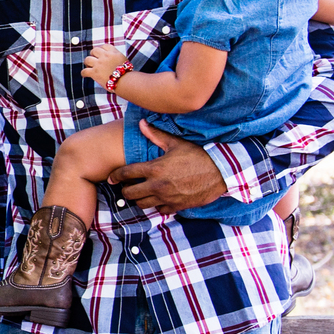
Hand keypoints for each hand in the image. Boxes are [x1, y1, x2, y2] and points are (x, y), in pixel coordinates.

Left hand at [82, 44, 129, 84]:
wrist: (125, 81)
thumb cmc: (126, 73)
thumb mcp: (123, 60)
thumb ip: (116, 57)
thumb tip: (111, 59)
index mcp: (113, 52)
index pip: (104, 46)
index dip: (101, 49)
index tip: (101, 54)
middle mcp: (105, 56)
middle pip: (94, 50)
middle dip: (93, 55)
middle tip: (94, 60)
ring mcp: (99, 64)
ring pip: (87, 59)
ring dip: (87, 63)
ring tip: (89, 67)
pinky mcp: (94, 72)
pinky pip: (84, 71)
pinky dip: (83, 73)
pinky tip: (85, 75)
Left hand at [108, 122, 229, 211]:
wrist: (221, 171)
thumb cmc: (199, 155)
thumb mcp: (176, 143)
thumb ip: (156, 135)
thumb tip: (141, 123)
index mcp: (154, 168)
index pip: (126, 174)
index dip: (115, 176)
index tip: (112, 178)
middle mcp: (157, 185)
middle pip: (129, 194)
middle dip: (126, 190)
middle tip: (128, 186)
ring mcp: (167, 197)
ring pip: (142, 204)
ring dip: (139, 199)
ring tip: (142, 193)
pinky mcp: (177, 206)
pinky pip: (159, 210)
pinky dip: (157, 205)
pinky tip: (160, 198)